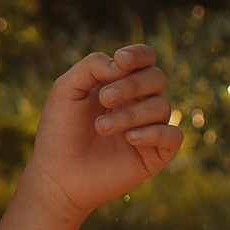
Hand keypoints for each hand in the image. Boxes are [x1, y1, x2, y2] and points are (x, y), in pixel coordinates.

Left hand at [24, 44, 180, 223]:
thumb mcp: (66, 89)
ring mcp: (149, 129)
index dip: (139, 54)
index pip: (145, 59)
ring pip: (162, 106)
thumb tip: (120, 64)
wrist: (57, 175)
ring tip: (102, 127)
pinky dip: (155, 133)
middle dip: (131, 85)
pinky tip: (129, 138)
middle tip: (103, 99)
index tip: (121, 60)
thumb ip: (92, 66)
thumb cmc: (59, 131)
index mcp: (120, 84)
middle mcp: (138, 103)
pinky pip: (173, 136)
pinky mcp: (155, 155)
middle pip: (156, 78)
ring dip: (131, 113)